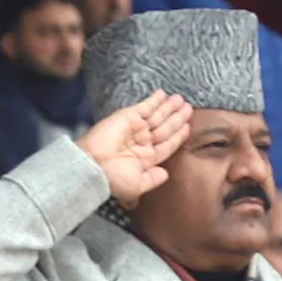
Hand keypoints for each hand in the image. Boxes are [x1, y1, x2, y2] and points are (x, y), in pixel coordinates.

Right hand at [74, 90, 192, 207]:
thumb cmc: (114, 178)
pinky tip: (163, 94)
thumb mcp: (137, 186)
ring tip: (181, 99)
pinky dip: (153, 100)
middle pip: (165, 128)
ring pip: (157, 116)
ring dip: (169, 107)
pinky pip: (144, 107)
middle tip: (189, 107)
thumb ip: (153, 179)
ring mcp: (135, 128)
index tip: (188, 126)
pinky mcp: (127, 117)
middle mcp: (142, 142)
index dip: (178, 135)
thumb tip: (165, 174)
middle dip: (176, 118)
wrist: (92, 164)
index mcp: (146, 159)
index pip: (167, 144)